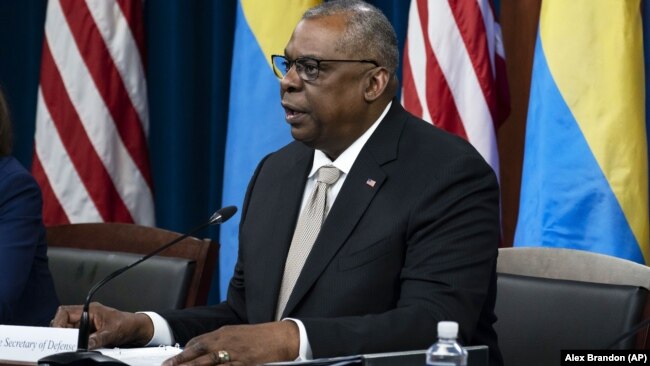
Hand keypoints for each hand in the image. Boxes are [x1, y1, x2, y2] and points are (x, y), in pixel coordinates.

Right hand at [50, 302, 153, 348]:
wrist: (137, 329)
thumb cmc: (127, 324)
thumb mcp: (112, 332)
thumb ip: (98, 338)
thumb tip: (85, 345)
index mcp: (90, 310)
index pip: (65, 312)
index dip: (58, 322)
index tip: (56, 334)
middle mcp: (86, 317)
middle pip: (64, 323)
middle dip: (61, 333)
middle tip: (62, 344)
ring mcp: (87, 326)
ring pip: (69, 332)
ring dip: (69, 339)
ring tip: (70, 346)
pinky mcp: (89, 334)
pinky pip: (77, 339)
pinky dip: (76, 344)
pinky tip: (79, 348)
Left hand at [162, 321, 298, 365]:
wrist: (282, 337)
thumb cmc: (260, 336)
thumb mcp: (237, 333)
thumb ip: (220, 340)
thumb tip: (203, 348)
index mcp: (224, 332)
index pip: (198, 342)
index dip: (183, 352)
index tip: (171, 360)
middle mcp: (226, 341)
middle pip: (199, 352)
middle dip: (181, 361)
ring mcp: (235, 353)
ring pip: (208, 362)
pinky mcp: (245, 363)